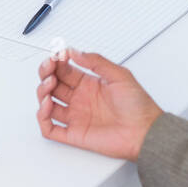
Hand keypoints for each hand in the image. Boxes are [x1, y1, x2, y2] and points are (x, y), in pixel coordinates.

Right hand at [37, 47, 162, 160]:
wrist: (145, 132)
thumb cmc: (138, 106)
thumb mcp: (120, 75)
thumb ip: (96, 62)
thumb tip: (75, 52)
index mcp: (90, 84)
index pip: (65, 70)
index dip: (56, 62)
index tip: (55, 55)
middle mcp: (80, 99)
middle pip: (53, 84)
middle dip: (46, 73)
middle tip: (49, 68)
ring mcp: (76, 116)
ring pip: (48, 104)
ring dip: (42, 92)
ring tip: (49, 85)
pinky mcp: (74, 134)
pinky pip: (50, 128)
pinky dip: (43, 117)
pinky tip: (47, 105)